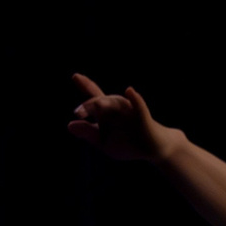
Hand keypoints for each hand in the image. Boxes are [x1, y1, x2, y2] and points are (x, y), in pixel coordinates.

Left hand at [65, 74, 181, 161]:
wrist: (155, 149)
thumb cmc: (129, 145)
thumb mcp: (104, 142)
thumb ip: (88, 133)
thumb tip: (70, 125)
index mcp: (107, 112)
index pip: (94, 97)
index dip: (85, 85)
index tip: (76, 76)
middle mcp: (117, 107)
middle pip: (101, 101)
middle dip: (90, 105)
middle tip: (78, 113)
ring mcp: (131, 111)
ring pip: (116, 104)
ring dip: (106, 104)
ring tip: (97, 106)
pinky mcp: (144, 118)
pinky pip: (139, 107)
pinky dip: (135, 100)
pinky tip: (130, 91)